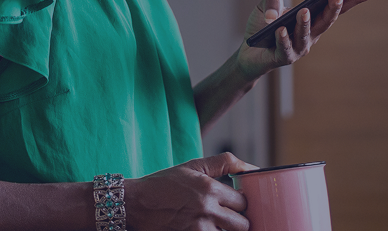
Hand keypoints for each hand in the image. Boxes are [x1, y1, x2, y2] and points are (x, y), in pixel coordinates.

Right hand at [124, 153, 257, 230]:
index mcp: (209, 189)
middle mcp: (206, 210)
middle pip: (243, 225)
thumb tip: (253, 168)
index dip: (240, 203)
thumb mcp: (192, 166)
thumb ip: (224, 162)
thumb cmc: (163, 184)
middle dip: (238, 221)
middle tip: (228, 217)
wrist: (133, 205)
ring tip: (213, 222)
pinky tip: (203, 227)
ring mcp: (197, 230)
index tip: (233, 203)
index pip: (244, 202)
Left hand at [235, 0, 380, 78]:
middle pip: (327, 20)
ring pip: (305, 34)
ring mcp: (300, 47)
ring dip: (305, 23)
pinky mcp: (283, 57)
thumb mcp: (266, 6)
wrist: (249, 53)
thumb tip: (275, 12)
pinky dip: (283, 38)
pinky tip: (279, 29)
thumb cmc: (263, 27)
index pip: (339, 7)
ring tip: (304, 11)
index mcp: (314, 18)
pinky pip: (284, 48)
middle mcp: (312, 34)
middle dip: (335, 7)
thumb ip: (273, 1)